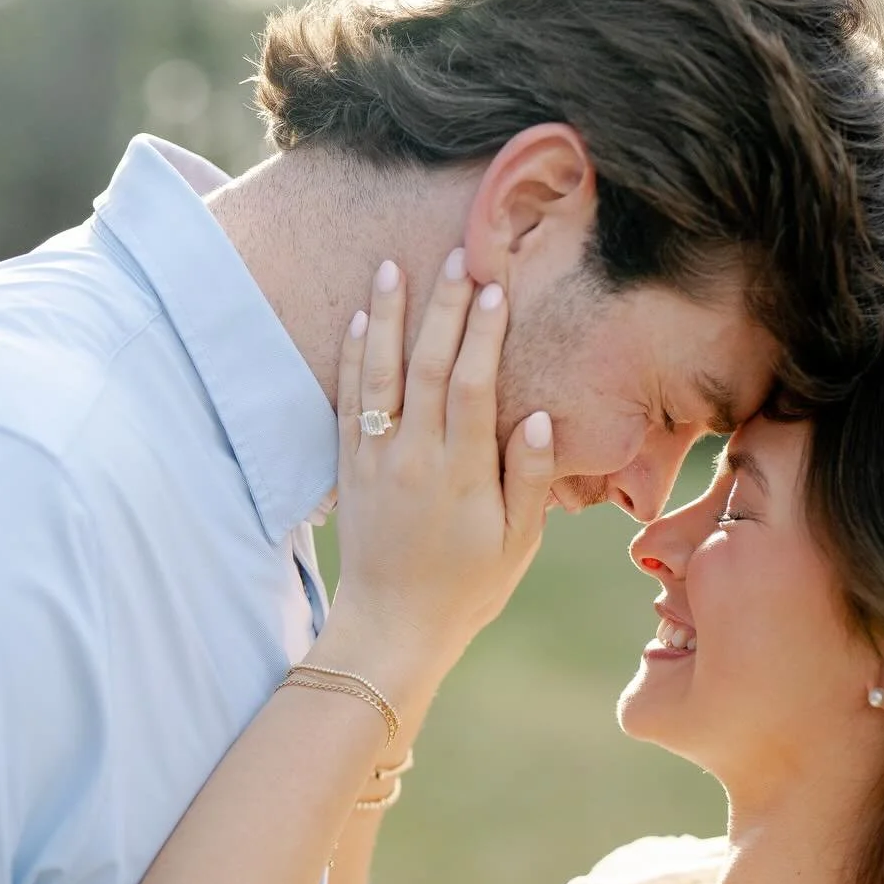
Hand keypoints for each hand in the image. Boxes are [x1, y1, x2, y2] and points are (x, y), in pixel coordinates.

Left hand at [316, 250, 555, 697]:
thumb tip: (535, 416)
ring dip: (387, 317)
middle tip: (455, 256)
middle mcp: (414, 458)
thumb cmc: (466, 588)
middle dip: (441, 308)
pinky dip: (353, 360)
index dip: (482, 334)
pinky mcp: (349, 470)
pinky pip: (347, 403)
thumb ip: (528, 478)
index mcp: (462, 474)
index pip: (472, 386)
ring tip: (394, 266)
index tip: (493, 288)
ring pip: (379, 375)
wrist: (391, 627)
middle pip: (426, 366)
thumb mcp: (517, 544)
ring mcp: (375, 461)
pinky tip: (359, 321)